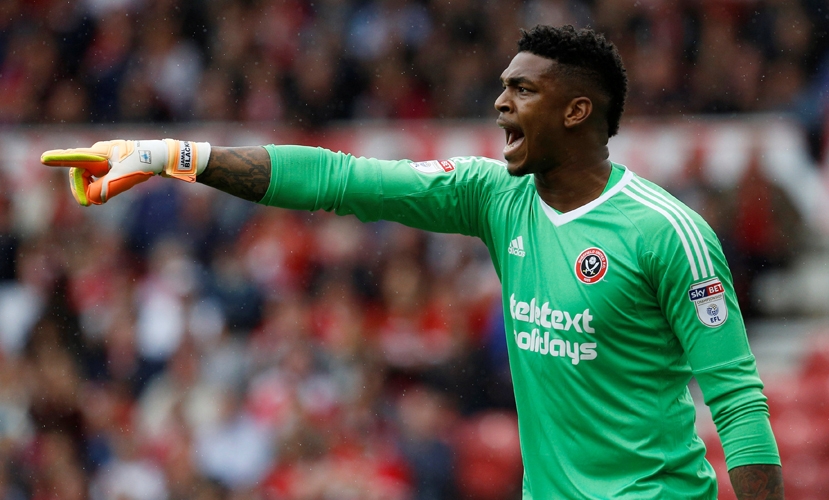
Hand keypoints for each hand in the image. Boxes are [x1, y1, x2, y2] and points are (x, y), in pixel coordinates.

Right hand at [41, 139, 209, 205]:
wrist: (159, 157)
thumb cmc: (143, 164)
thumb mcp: (124, 179)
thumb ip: (105, 189)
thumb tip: (92, 198)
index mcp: (100, 152)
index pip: (76, 157)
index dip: (59, 160)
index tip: (43, 159)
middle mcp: (98, 152)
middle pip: (79, 172)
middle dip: (81, 188)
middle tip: (86, 204)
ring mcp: (102, 157)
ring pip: (87, 176)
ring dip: (92, 188)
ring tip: (102, 198)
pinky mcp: (108, 163)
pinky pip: (96, 177)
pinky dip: (99, 186)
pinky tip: (104, 193)